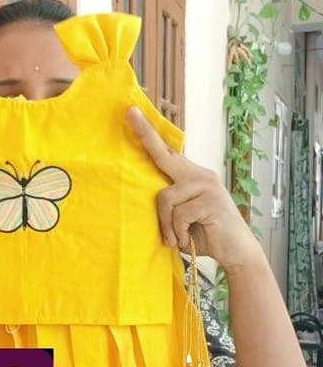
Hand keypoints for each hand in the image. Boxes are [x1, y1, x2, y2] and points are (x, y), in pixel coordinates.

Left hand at [126, 106, 261, 271]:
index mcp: (192, 177)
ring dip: (166, 224)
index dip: (149, 134)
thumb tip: (142, 195)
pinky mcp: (211, 201)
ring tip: (177, 238)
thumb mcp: (182, 218)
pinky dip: (178, 231)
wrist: (236, 253)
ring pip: (166, 198)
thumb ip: (169, 204)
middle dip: (145, 135)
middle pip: (165, 156)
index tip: (132, 113)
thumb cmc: (205, 236)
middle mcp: (201, 175)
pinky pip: (178, 214)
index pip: (167, 153)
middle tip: (129, 113)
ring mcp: (207, 186)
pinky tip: (187, 239)